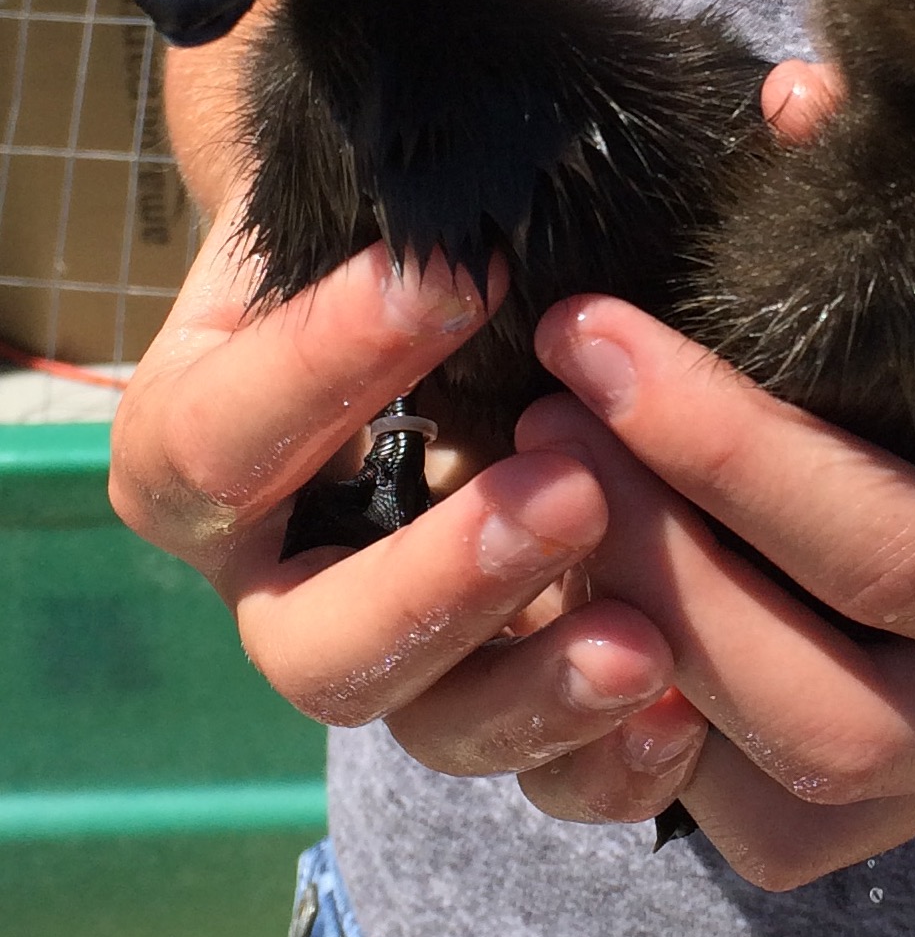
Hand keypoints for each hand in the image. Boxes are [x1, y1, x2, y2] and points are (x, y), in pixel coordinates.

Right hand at [108, 203, 697, 789]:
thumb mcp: (370, 204)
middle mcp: (285, 576)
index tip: (457, 274)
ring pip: (427, 728)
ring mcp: (395, 652)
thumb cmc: (394, 241)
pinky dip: (605, 761)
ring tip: (645, 641)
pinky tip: (683, 712)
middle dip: (442, 577)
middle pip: (312, 644)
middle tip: (569, 489)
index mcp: (210, 452)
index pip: (221, 438)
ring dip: (532, 688)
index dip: (322, 366)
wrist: (439, 314)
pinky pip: (535, 778)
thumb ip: (404, 185)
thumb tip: (567, 157)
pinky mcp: (494, 695)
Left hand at [509, 62, 914, 887]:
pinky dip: (694, 728)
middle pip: (847, 719)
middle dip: (670, 572)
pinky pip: (806, 810)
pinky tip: (629, 579)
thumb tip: (788, 108)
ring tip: (560, 498)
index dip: (731, 454)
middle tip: (546, 424)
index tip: (593, 337)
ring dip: (663, 662)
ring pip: (812, 797)